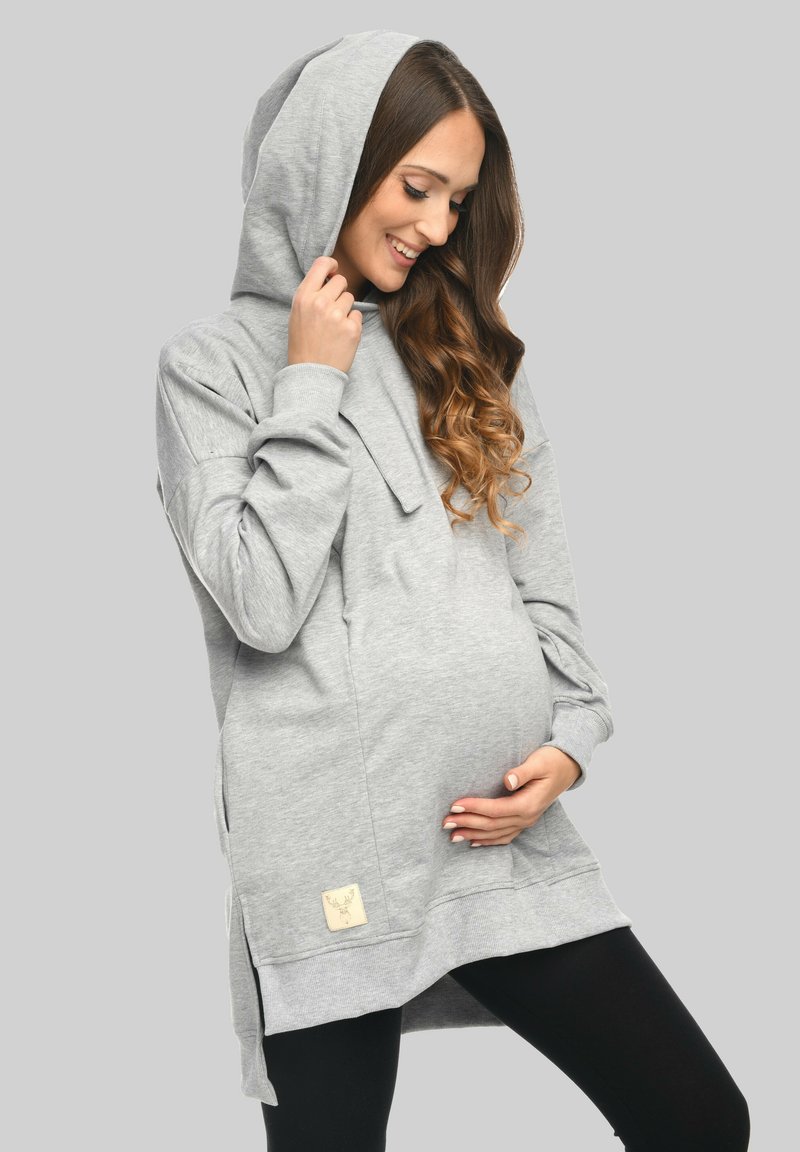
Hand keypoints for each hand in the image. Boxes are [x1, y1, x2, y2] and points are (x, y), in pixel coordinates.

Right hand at [287, 256, 362, 374]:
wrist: (311, 373)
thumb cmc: (303, 343)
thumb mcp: (298, 313)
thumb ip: (312, 293)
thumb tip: (330, 276)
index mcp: (304, 297)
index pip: (322, 264)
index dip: (331, 265)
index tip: (334, 271)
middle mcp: (321, 303)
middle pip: (341, 281)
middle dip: (339, 292)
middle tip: (332, 309)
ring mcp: (337, 316)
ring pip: (351, 298)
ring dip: (345, 309)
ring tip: (334, 326)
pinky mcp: (352, 329)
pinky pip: (358, 315)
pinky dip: (352, 324)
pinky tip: (341, 336)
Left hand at [441, 746, 580, 846]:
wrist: (568, 767)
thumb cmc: (552, 761)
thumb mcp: (539, 762)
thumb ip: (522, 772)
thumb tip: (507, 780)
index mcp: (528, 804)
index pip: (495, 810)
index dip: (474, 808)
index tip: (455, 804)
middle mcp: (527, 817)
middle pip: (491, 825)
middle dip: (467, 823)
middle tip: (445, 822)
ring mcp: (526, 822)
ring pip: (495, 834)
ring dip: (473, 834)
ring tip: (452, 835)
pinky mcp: (524, 821)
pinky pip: (504, 836)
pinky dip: (487, 841)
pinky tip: (472, 842)